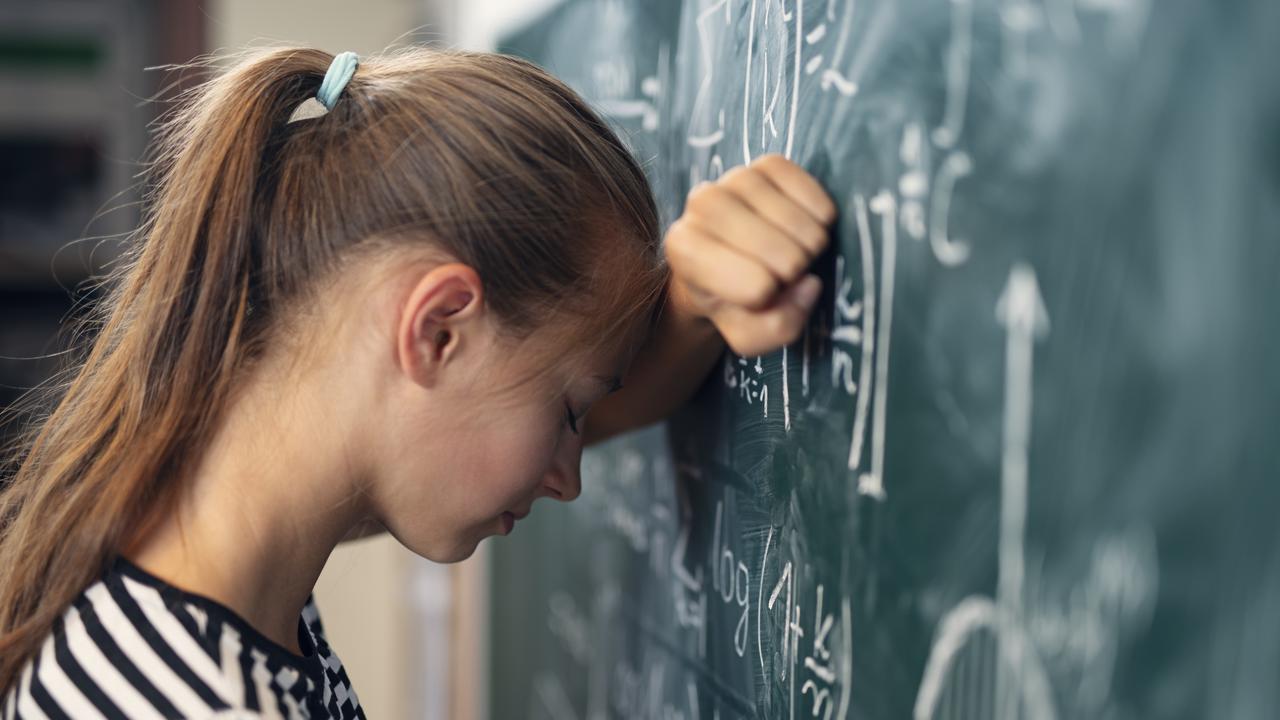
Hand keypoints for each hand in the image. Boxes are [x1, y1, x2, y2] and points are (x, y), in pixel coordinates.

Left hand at [664, 154, 836, 356]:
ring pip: (801, 225)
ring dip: (809, 247)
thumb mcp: (748, 333)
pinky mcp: (768, 163)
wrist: (731, 257)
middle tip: (780, 273)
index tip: (755, 295)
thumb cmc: (735, 299)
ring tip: (791, 251)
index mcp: (684, 249)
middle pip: (785, 256)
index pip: (756, 286)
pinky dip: (821, 217)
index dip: (769, 299)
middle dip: (793, 274)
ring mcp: (735, 176)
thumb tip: (809, 284)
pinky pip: (813, 193)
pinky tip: (806, 227)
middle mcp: (701, 203)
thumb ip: (777, 326)